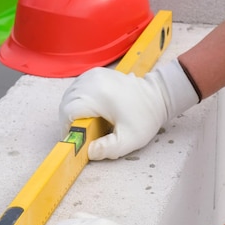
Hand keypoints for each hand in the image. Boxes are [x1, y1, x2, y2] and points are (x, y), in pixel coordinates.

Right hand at [59, 59, 198, 159]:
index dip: (67, 128)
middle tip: (82, 133)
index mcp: (98, 96)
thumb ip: (108, 149)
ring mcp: (93, 74)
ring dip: (72, 109)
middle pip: (66, 102)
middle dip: (69, 120)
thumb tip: (88, 151)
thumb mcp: (129, 140)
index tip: (77, 138)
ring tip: (86, 122)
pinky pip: (77, 87)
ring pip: (69, 94)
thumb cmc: (145, 117)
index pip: (68, 112)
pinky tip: (90, 109)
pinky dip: (78, 99)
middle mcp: (92, 81)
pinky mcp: (95, 72)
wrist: (158, 96)